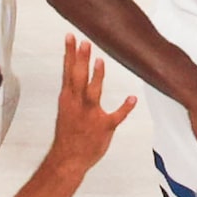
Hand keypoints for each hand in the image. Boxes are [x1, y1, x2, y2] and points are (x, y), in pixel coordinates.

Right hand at [45, 35, 136, 176]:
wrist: (68, 159)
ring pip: (93, 93)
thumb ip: (72, 89)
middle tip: (84, 41)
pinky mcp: (103, 127)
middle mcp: (77, 104)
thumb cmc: (69, 133)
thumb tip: (74, 70)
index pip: (68, 71)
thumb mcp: (66, 107)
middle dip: (80, 59)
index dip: (70, 53)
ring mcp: (90, 116)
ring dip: (96, 77)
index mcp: (68, 98)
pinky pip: (115, 117)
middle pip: (78, 78)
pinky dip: (124, 108)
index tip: (71, 36)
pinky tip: (131, 99)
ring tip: (100, 61)